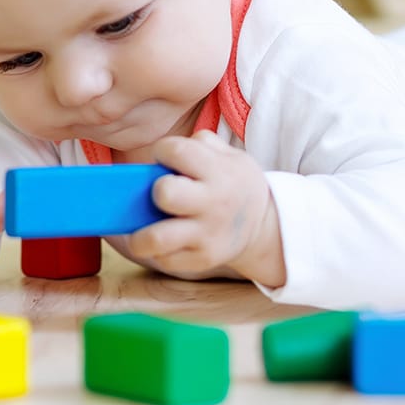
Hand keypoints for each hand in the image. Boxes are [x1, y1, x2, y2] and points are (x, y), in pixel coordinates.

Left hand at [118, 131, 285, 286]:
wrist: (265, 226)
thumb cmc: (235, 184)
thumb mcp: (231, 156)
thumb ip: (199, 145)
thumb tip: (163, 153)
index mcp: (219, 171)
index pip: (177, 151)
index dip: (163, 151)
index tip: (165, 158)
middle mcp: (213, 203)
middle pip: (165, 193)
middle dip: (154, 191)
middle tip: (160, 195)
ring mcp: (207, 234)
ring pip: (156, 238)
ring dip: (140, 234)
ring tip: (142, 227)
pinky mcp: (201, 259)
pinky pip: (163, 259)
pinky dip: (154, 251)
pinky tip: (160, 241)